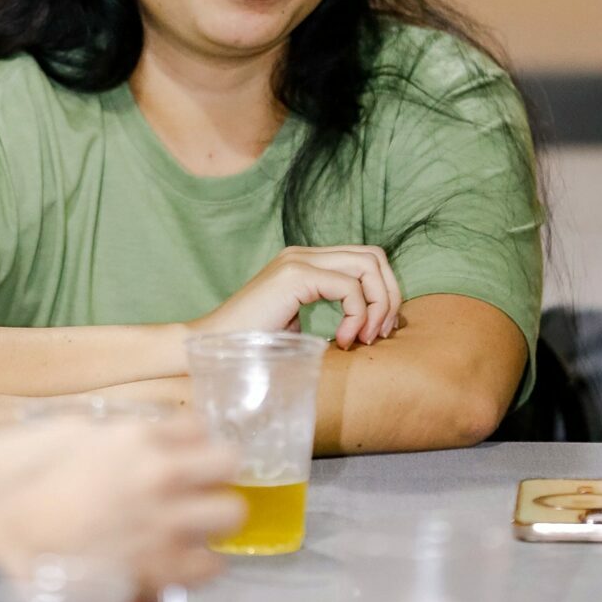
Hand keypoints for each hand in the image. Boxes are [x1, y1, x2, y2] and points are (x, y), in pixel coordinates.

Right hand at [0, 417, 243, 590]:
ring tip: (193, 530)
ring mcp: (167, 522)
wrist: (12, 550)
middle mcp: (160, 474)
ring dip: (213, 522)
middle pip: (230, 464)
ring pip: (232, 514)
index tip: (191, 459)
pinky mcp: (165, 568)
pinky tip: (178, 562)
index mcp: (136, 438)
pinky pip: (214, 566)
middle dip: (217, 479)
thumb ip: (126, 442)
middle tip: (201, 493)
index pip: (200, 426)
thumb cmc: (37, 497)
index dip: (196, 445)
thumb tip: (159, 443)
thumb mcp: (80, 444)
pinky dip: (199, 567)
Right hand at [191, 245, 401, 348]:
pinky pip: (350, 287)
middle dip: (389, 295)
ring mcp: (298, 261)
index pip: (364, 259)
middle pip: (374, 256)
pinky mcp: (295, 276)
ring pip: (368, 265)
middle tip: (380, 334)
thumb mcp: (297, 325)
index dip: (384, 292)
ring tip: (365, 338)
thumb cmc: (252, 346)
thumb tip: (372, 325)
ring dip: (378, 304)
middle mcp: (303, 254)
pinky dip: (358, 315)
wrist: (212, 347)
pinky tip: (341, 340)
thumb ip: (327, 313)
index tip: (379, 330)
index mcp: (304, 262)